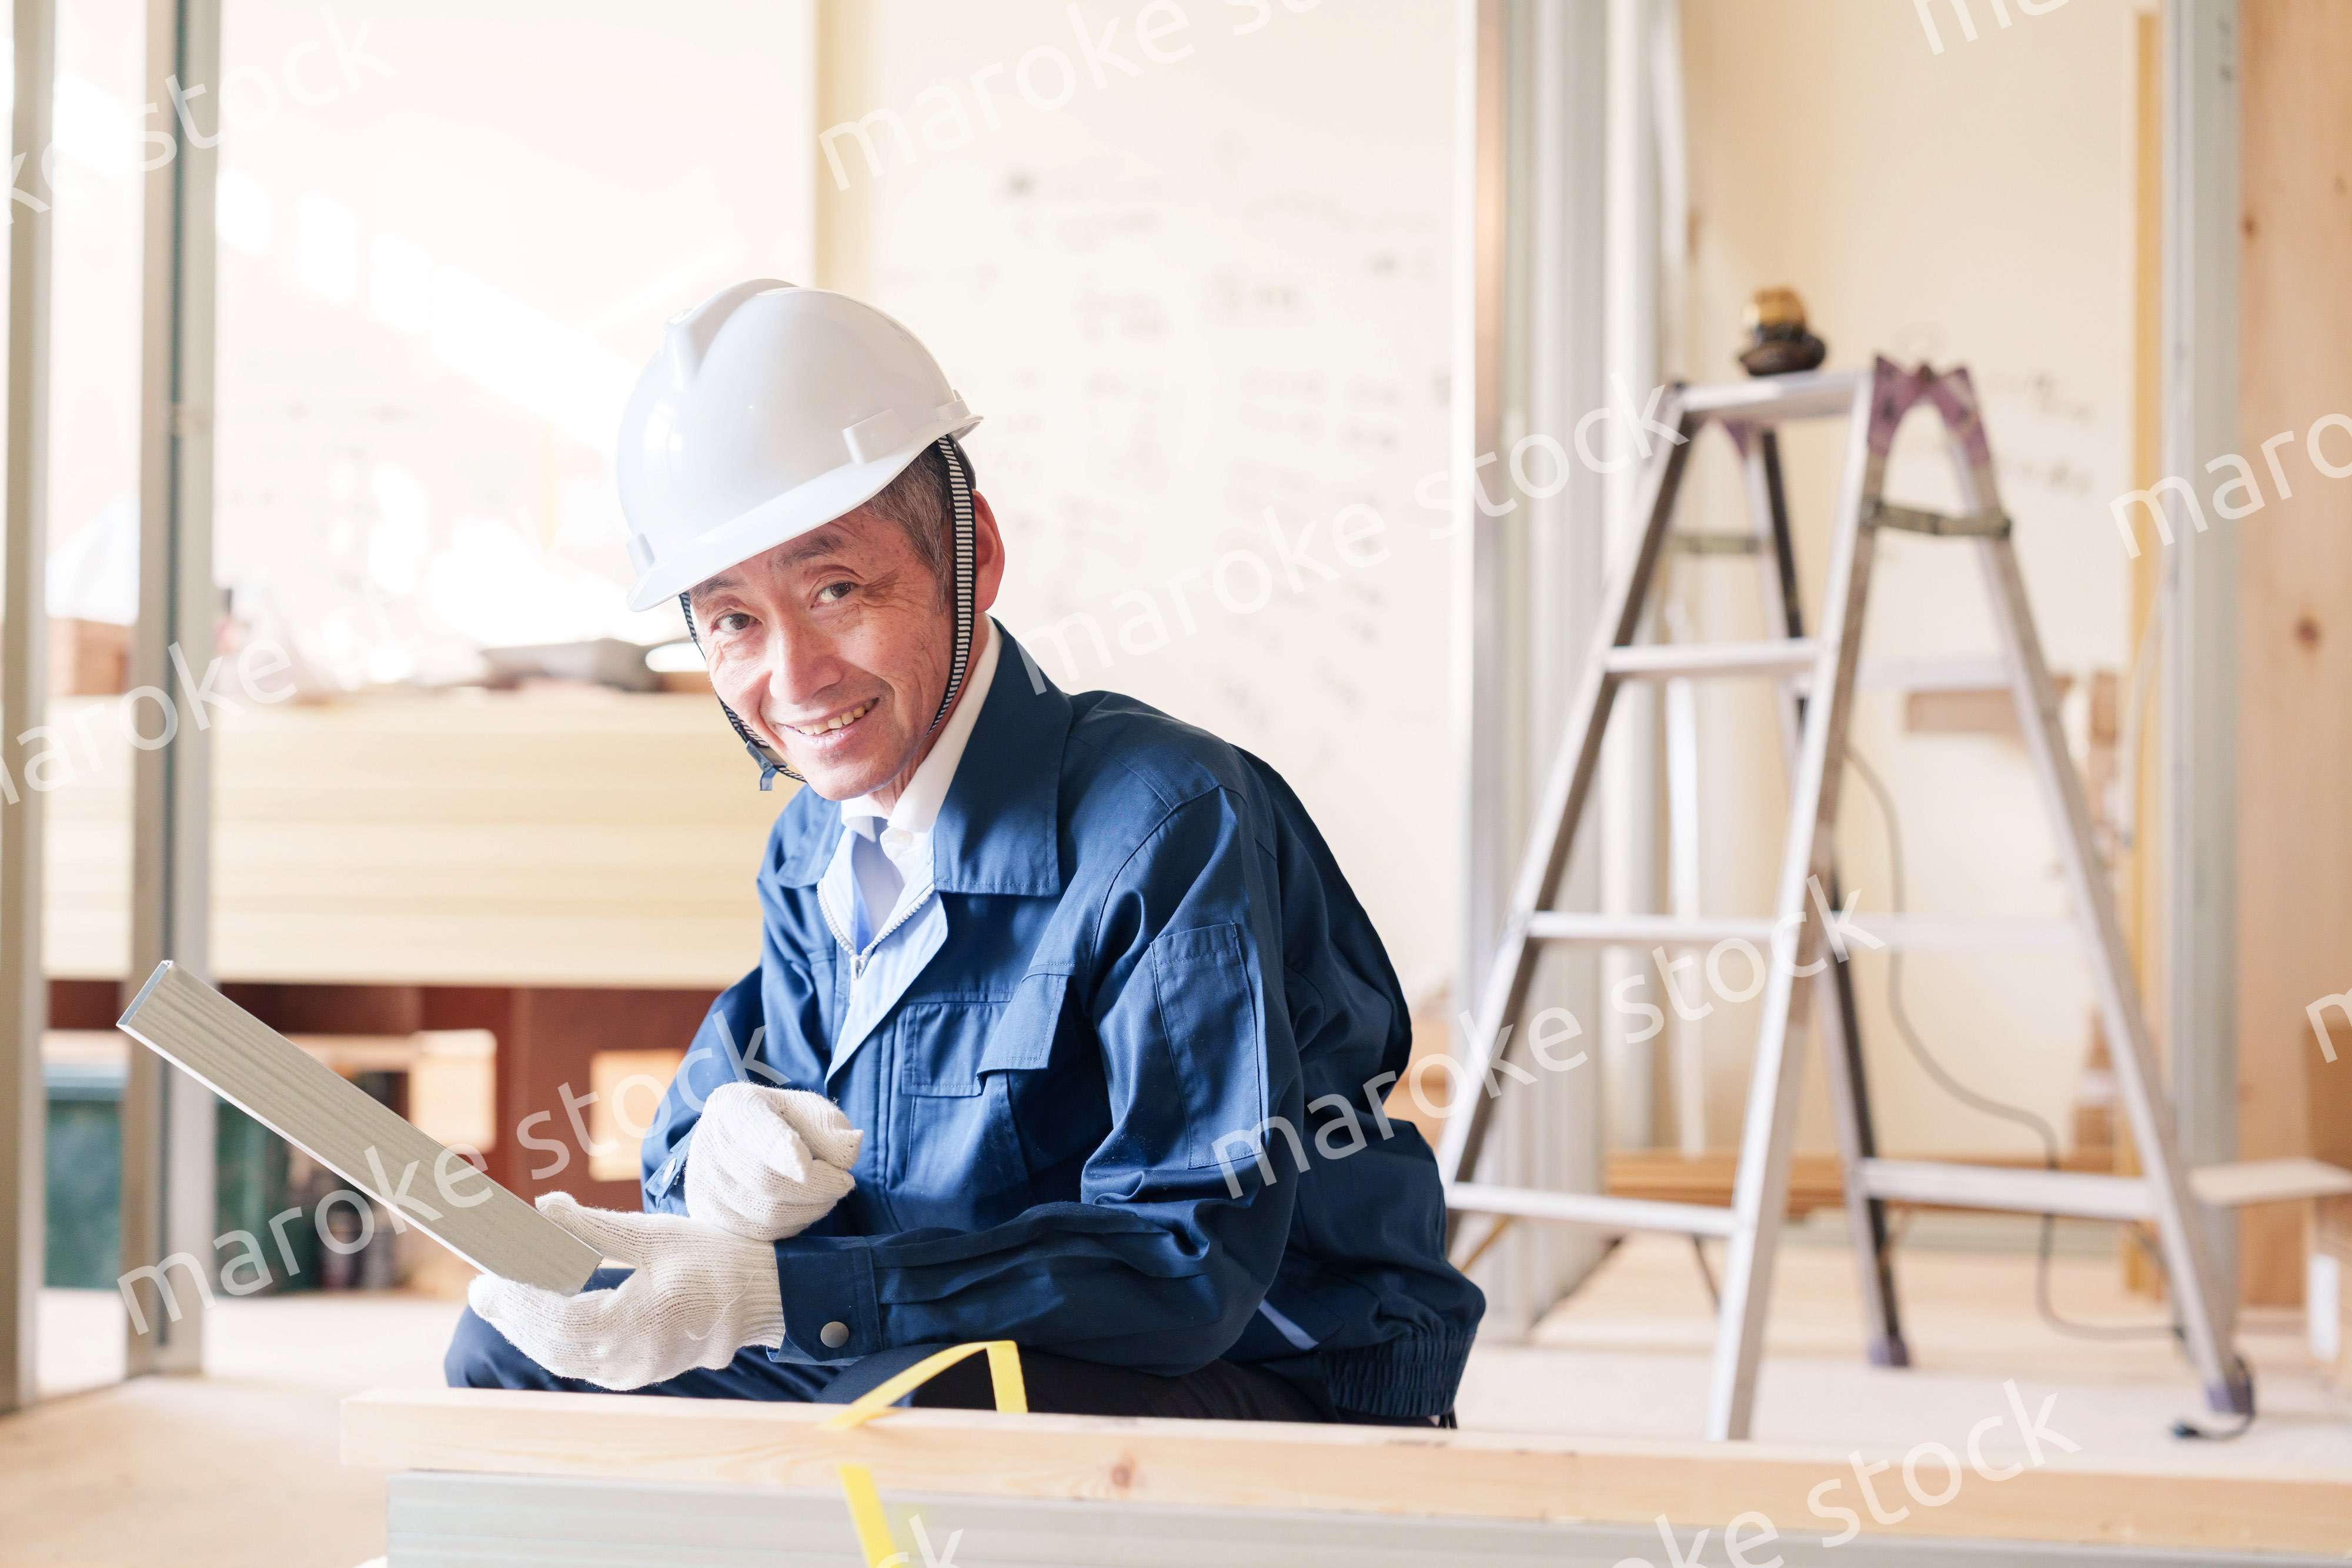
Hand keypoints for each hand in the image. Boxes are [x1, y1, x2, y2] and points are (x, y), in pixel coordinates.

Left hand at [468, 1193, 783, 1390]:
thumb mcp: (654, 1234)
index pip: (556, 1317)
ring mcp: (631, 1372)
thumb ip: (592, 1226)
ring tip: (500, 1300)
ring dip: (528, 1329)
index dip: (519, 1296)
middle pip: (551, 1343)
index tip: (489, 1272)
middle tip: (481, 1288)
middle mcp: (628, 1359)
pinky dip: (553, 1340)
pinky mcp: (635, 1373)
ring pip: (562, 1357)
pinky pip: (581, 1362)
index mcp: (635, 1324)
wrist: (763, 1296)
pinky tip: (538, 1320)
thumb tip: (540, 1209)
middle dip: (513, 1314)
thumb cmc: (715, 1259)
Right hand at [685, 1083, 863, 1241]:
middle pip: (766, 1181)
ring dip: (810, 1209)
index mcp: (734, 1107)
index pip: (754, 1131)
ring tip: (825, 1193)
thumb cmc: (781, 1121)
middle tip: (844, 1181)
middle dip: (818, 1188)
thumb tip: (850, 1151)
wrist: (739, 1141)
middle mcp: (709, 1143)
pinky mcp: (707, 1217)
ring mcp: (703, 1185)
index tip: (806, 1167)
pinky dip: (793, 1226)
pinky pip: (759, 1236)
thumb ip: (829, 1127)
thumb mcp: (808, 1110)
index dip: (780, 1150)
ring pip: (765, 1215)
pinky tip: (803, 1208)